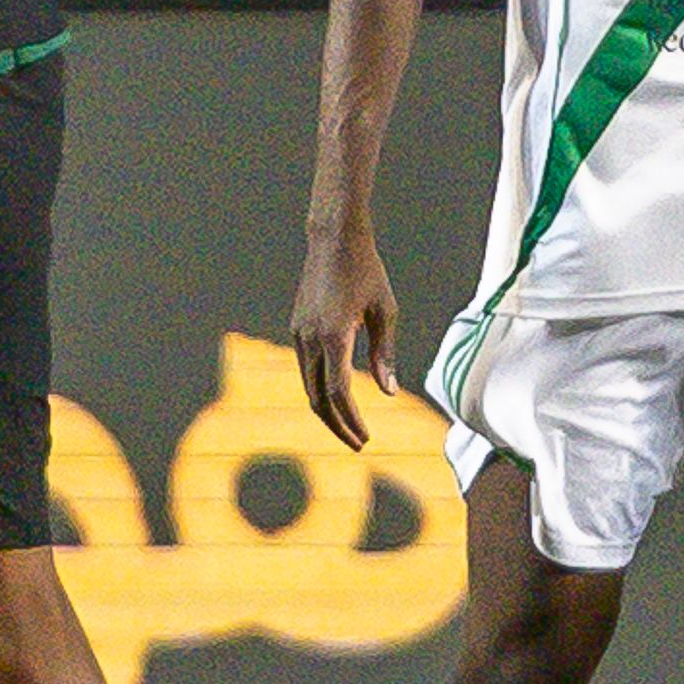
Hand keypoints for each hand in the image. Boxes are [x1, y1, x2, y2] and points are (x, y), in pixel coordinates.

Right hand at [289, 216, 400, 450]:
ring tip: (349, 426)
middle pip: (318, 398)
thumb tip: (388, 392)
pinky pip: (306, 369)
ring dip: (327, 410)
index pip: (338, 392)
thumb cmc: (366, 271)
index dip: (352, 420)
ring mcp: (298, 334)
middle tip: (358, 443)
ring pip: (308, 386)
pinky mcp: (296, 328)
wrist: (333, 239)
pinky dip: (320, 389)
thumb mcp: (385, 312)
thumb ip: (385, 354)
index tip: (366, 438)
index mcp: (333, 336)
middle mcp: (309, 338)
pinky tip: (338, 397)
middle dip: (337, 425)